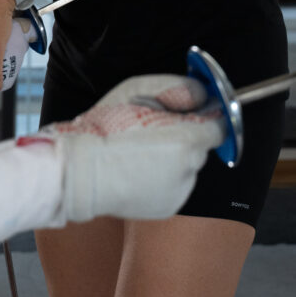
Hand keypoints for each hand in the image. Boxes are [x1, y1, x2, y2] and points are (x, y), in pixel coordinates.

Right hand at [19, 74, 223, 221]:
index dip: (207, 113)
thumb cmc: (105, 128)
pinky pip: (175, 184)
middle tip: (153, 125)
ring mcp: (179, 193)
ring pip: (187, 166)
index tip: (193, 108)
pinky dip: (163, 175)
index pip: (219, 125)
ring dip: (174, 156)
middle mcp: (188, 170)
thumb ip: (177, 88)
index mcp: (185, 140)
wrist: (78, 172)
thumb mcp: (137, 90)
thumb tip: (203, 94)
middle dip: (185, 134)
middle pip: (201, 145)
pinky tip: (137, 168)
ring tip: (139, 148)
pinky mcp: (167, 207)